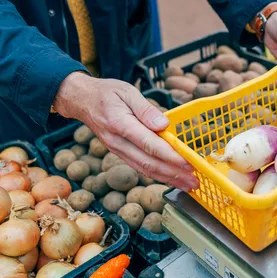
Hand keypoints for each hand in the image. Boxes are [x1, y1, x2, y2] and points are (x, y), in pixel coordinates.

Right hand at [53, 72, 198, 190]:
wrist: (81, 100)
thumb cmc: (106, 93)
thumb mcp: (127, 91)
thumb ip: (146, 109)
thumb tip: (164, 125)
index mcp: (120, 124)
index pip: (148, 144)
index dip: (170, 155)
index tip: (188, 162)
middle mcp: (117, 142)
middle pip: (148, 163)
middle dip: (174, 174)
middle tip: (195, 181)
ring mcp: (117, 150)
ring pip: (145, 170)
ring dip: (168, 179)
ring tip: (188, 185)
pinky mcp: (120, 153)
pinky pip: (140, 168)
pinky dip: (158, 176)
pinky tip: (172, 179)